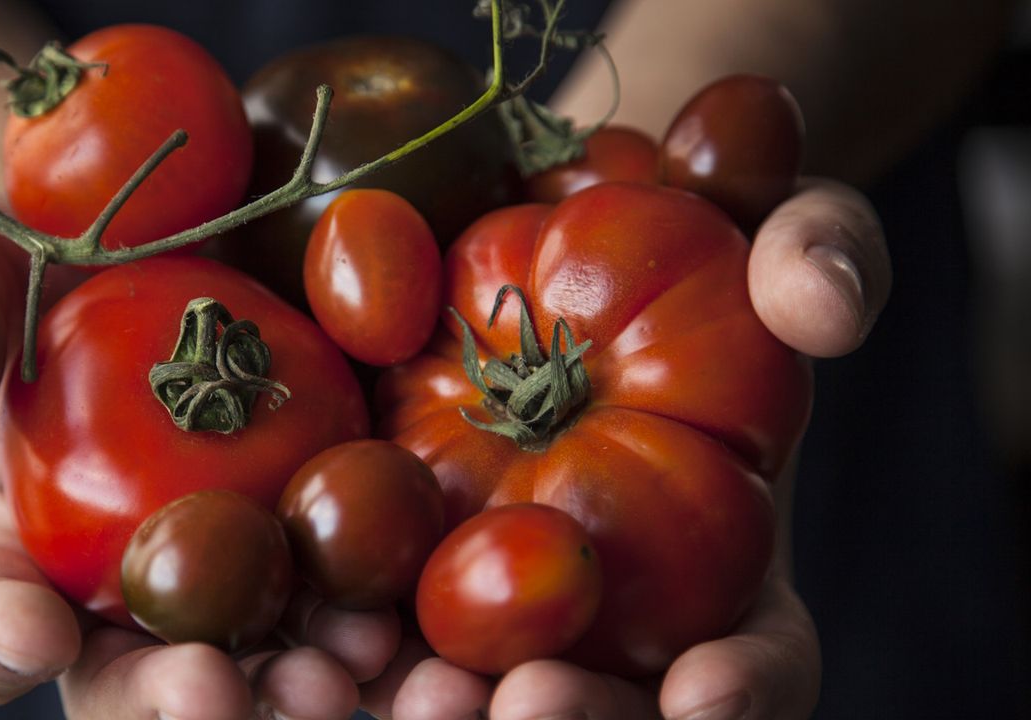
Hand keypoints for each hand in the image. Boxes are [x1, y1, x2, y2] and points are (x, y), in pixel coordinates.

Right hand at [0, 201, 400, 718]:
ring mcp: (242, 547)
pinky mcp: (332, 504)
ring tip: (341, 669)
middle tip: (214, 695)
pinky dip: (394, 608)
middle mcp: (133, 573)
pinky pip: (364, 576)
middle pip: (144, 672)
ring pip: (268, 648)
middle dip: (175, 698)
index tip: (30, 630)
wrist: (152, 202)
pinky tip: (424, 615)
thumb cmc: (33, 241)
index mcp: (21, 538)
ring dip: (303, 676)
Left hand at [355, 179, 889, 719]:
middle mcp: (608, 605)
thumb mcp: (766, 225)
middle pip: (607, 708)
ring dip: (448, 706)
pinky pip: (370, 619)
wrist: (546, 220)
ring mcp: (495, 590)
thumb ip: (814, 252)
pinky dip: (349, 640)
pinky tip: (324, 633)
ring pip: (476, 689)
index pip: (759, 659)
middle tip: (527, 705)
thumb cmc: (680, 241)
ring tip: (417, 693)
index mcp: (723, 564)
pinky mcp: (394, 556)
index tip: (705, 692)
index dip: (746, 690)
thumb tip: (822, 298)